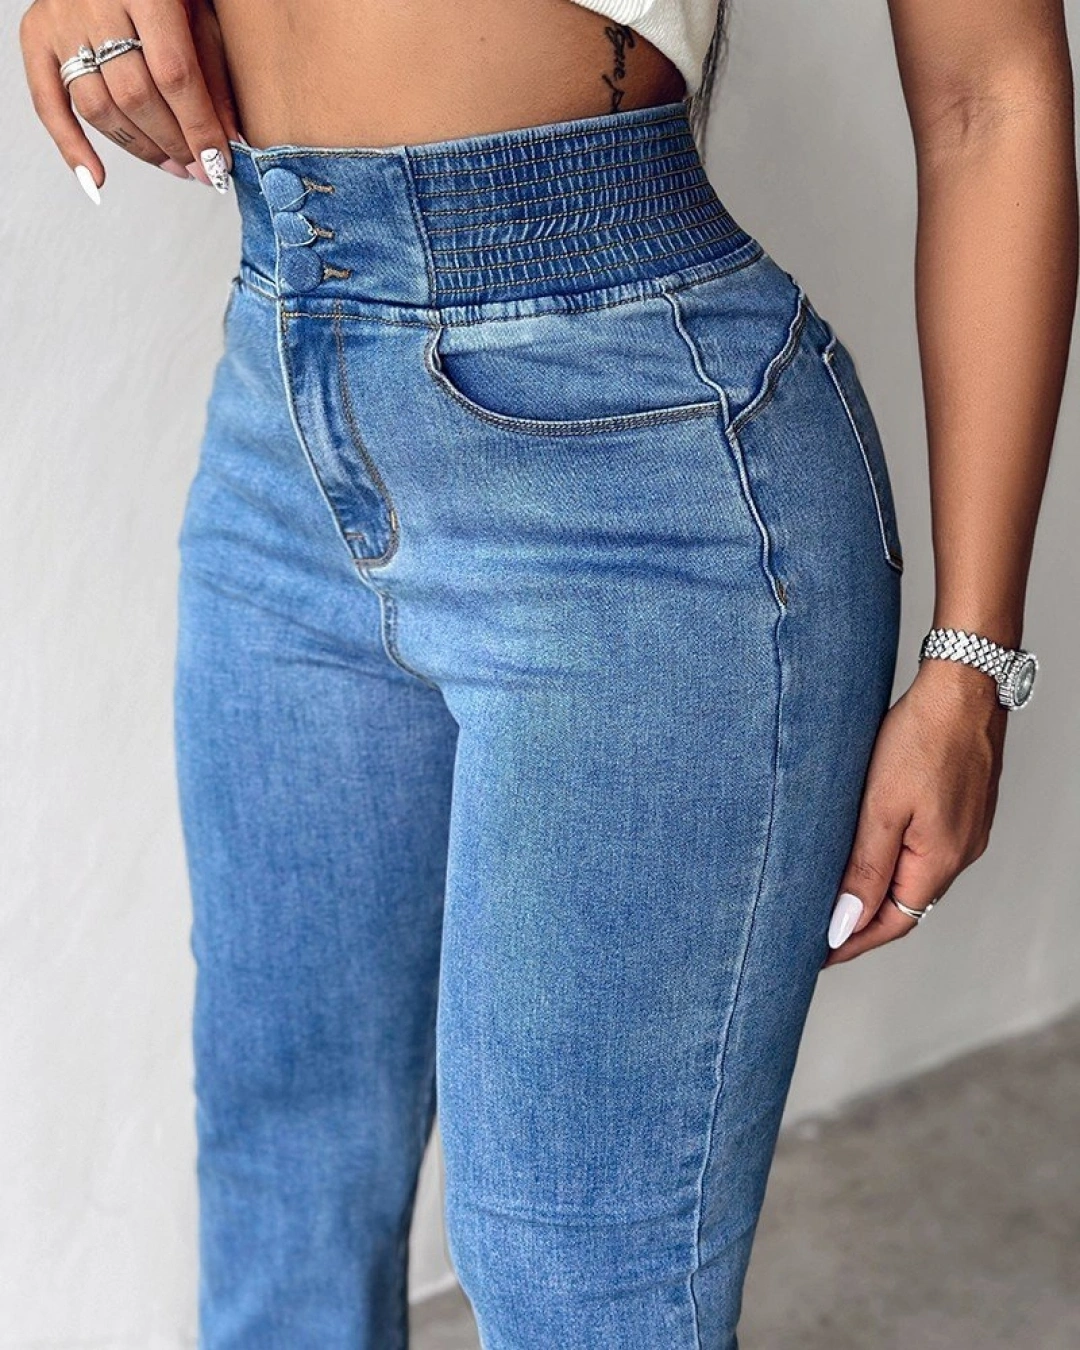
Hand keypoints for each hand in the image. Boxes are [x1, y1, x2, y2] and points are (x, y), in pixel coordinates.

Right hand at [19, 0, 239, 197]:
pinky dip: (70, 146)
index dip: (198, 127)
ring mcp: (61, 19)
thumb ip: (214, 72)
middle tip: (199, 170)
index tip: (218, 163)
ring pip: (97, 107)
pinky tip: (95, 178)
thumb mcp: (201, 14)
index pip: (174, 74)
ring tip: (173, 166)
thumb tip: (231, 142)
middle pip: (134, 96)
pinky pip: (48, 101)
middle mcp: (95, 2)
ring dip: (139, 149)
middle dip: (172, 143)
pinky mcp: (37, 34)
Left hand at [822, 656, 1007, 965]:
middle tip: (815, 933)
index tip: (814, 956)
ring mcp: (964, 834)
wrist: (964, 689)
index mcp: (938, 862)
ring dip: (876, 894)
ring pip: (914, 881)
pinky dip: (892, 866)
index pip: (890, 925)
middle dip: (860, 925)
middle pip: (903, 908)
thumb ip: (863, 869)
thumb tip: (846, 924)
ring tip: (834, 899)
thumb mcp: (880, 807)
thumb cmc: (922, 738)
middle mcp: (959, 855)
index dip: (851, 943)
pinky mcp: (962, 812)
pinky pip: (923, 855)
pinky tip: (868, 856)